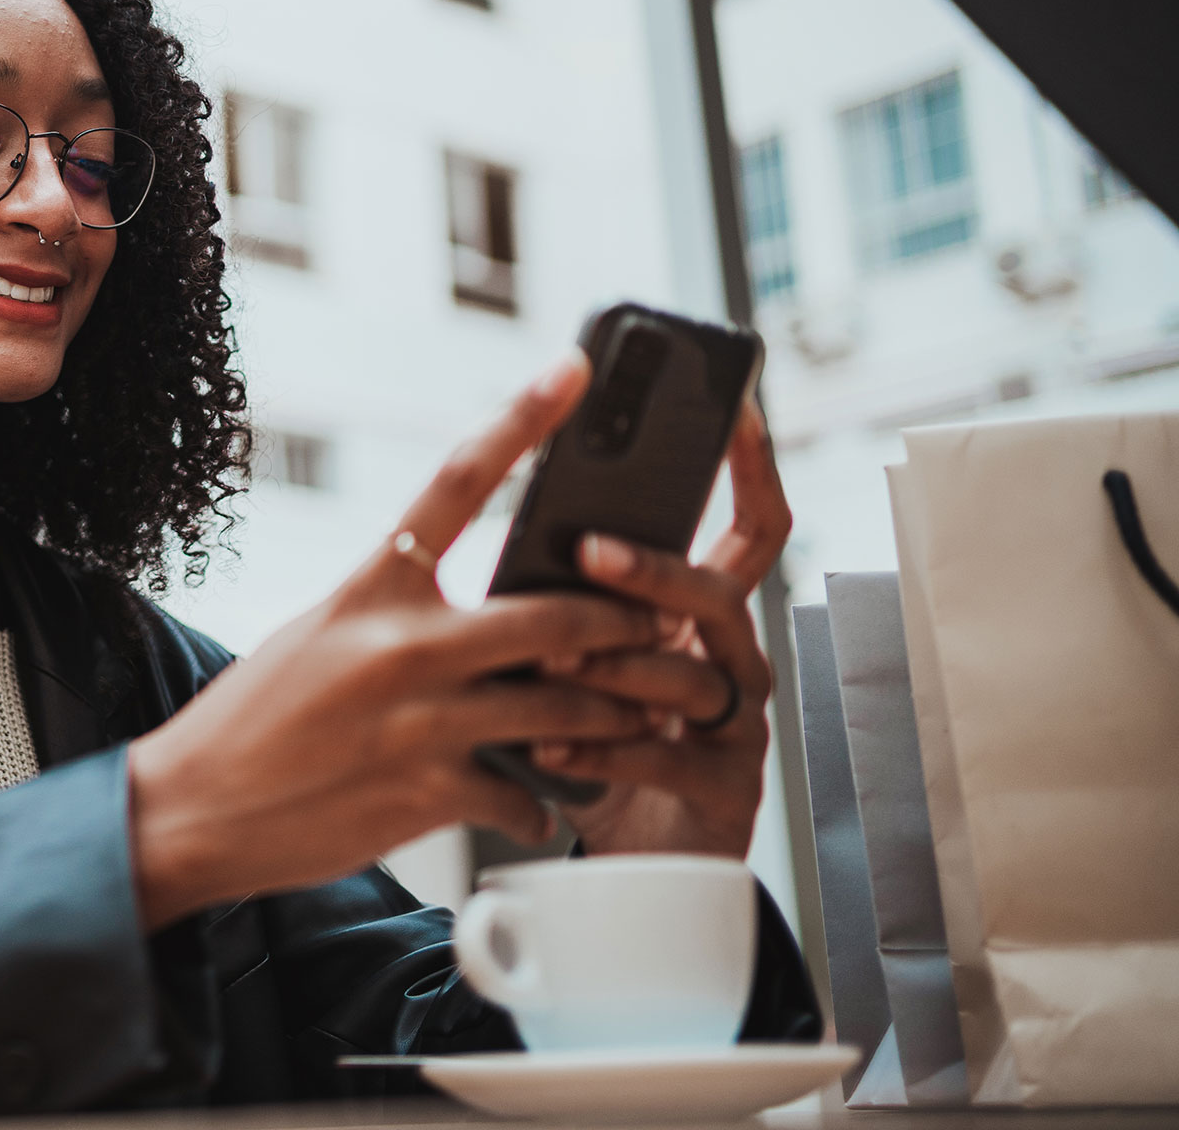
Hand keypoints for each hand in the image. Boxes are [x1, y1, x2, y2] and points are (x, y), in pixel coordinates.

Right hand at [127, 351, 667, 929]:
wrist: (194, 810)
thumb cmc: (251, 721)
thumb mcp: (317, 635)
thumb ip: (393, 609)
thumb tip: (465, 594)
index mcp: (369, 587)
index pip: (458, 480)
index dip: (523, 419)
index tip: (574, 369)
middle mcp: (400, 644)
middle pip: (554, 612)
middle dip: (624, 621)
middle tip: (664, 621)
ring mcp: (420, 721)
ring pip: (562, 705)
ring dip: (609, 713)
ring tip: (635, 716)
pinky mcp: (431, 793)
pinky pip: (526, 794)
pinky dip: (545, 802)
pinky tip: (544, 806)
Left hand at [532, 399, 791, 858]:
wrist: (632, 867)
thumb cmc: (597, 742)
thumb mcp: (581, 660)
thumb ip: (571, 602)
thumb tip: (523, 536)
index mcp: (707, 615)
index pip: (749, 530)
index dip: (751, 468)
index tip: (732, 406)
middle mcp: (735, 659)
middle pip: (717, 593)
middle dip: (653, 569)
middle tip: (589, 550)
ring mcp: (738, 726)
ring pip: (690, 675)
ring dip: (617, 665)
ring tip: (555, 663)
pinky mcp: (724, 791)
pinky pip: (668, 756)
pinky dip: (605, 748)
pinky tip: (552, 743)